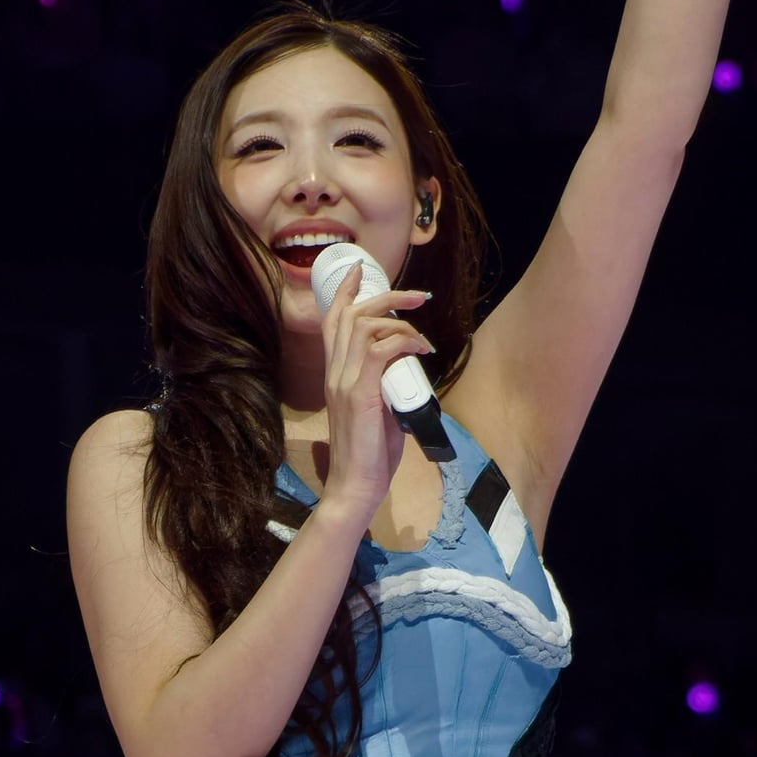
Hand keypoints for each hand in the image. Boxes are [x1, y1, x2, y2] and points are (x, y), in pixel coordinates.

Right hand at [319, 263, 435, 522]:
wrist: (355, 485)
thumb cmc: (369, 454)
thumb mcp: (377, 411)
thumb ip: (385, 386)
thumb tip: (408, 372)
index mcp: (335, 374)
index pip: (333, 322)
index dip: (346, 292)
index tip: (361, 271)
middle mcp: (335, 372)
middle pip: (352, 314)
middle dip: (386, 295)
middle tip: (418, 296)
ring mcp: (345, 382)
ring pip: (367, 327)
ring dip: (401, 321)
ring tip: (424, 335)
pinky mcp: (361, 393)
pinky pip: (382, 350)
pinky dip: (406, 342)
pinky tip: (421, 351)